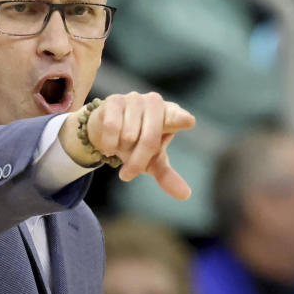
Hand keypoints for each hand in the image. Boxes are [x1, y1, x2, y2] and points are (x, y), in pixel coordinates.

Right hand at [60, 92, 194, 198]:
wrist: (106, 130)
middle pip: (149, 140)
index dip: (181, 119)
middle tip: (127, 175)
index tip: (188, 122)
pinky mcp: (115, 100)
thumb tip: (185, 195)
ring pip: (129, 136)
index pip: (177, 118)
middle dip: (137, 162)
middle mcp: (155, 103)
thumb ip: (168, 176)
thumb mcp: (152, 162)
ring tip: (120, 147)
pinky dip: (109, 143)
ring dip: (121, 149)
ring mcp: (135, 99)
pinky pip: (113, 128)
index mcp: (171, 115)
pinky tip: (109, 146)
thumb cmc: (136, 145)